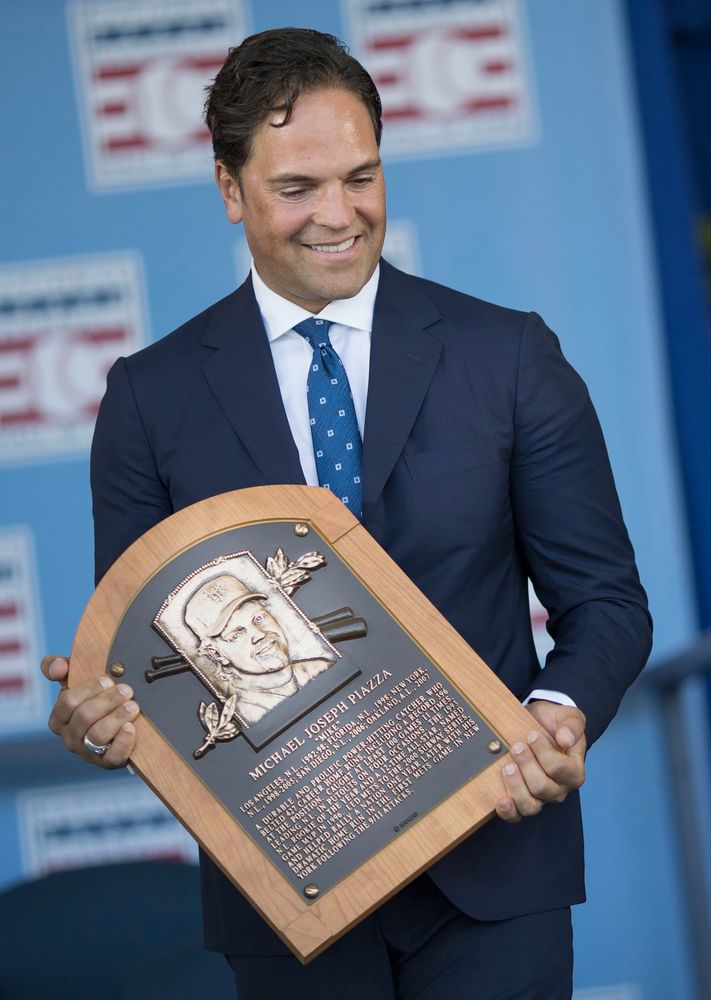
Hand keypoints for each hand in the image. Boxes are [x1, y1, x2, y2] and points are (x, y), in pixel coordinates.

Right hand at [41, 655, 138, 768]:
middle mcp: (70, 737)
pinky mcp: (106, 763)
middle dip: (107, 701)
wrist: (122, 722)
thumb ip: (61, 666)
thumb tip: (58, 667)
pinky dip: (123, 742)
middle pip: (84, 717)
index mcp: (59, 717)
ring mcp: (87, 752)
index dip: (88, 689)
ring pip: (98, 735)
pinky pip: (113, 757)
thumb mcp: (77, 679)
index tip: (108, 679)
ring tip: (133, 706)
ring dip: (117, 717)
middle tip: (127, 690)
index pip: (67, 701)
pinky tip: (131, 728)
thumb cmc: (95, 697)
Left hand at [495, 701, 585, 823]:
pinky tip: (500, 800)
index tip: (532, 735)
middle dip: (526, 765)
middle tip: (517, 746)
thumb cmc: (553, 723)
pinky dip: (508, 811)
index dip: (543, 752)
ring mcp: (540, 797)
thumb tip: (565, 739)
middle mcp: (559, 789)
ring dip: (515, 786)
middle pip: (542, 788)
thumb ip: (572, 725)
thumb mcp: (568, 717)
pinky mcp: (522, 800)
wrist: (536, 723)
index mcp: (574, 771)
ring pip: (530, 806)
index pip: (560, 769)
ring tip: (506, 767)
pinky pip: (516, 815)